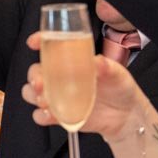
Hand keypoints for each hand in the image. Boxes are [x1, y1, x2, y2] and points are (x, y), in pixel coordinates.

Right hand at [21, 31, 146, 139]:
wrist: (125, 116)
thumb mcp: (117, 73)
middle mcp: (60, 77)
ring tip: (45, 100)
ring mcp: (57, 96)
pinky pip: (41, 115)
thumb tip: (98, 62)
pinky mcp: (59, 115)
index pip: (51, 47)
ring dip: (33, 96)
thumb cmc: (120, 88)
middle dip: (33, 77)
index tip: (34, 43)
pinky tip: (51, 115)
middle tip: (40, 83)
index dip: (40, 42)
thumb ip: (106, 67)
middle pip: (35, 72)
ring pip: (31, 93)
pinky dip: (42, 115)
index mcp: (72, 61)